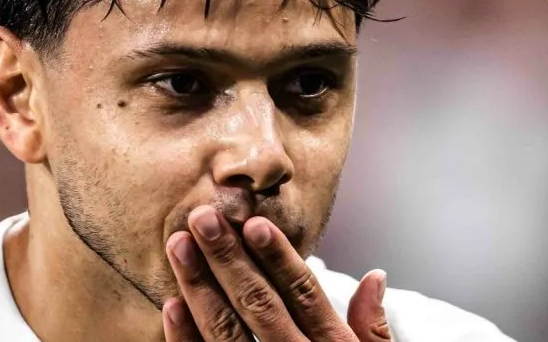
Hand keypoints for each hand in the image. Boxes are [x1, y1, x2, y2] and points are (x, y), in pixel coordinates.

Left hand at [162, 205, 390, 340]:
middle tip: (201, 217)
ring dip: (200, 287)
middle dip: (228, 259)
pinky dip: (185, 341)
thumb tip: (375, 276)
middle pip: (260, 306)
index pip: (305, 296)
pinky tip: (171, 306)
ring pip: (227, 334)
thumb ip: (374, 331)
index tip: (253, 223)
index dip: (279, 259)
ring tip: (179, 245)